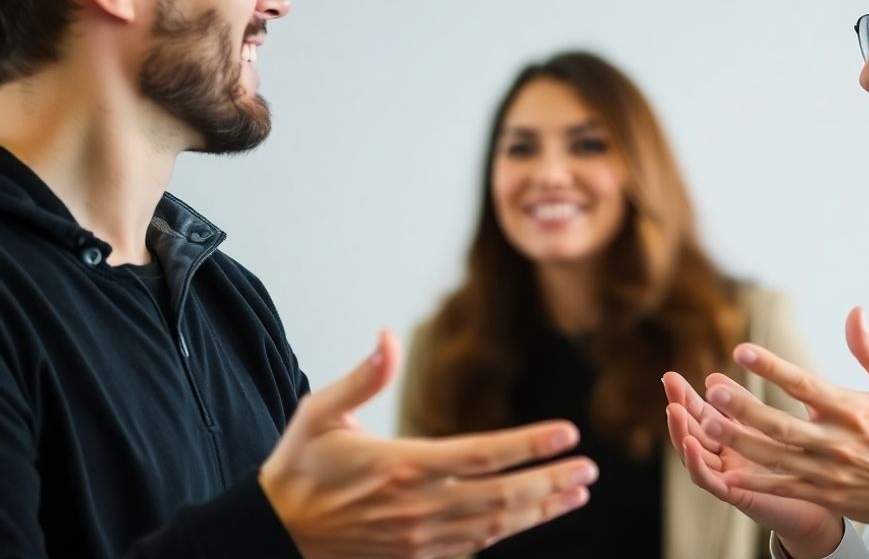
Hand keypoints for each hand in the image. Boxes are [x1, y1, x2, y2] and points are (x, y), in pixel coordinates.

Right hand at [260, 330, 597, 558]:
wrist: (272, 534)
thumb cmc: (298, 469)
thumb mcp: (318, 414)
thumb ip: (362, 378)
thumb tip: (387, 336)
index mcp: (402, 466)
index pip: (482, 454)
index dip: (530, 444)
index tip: (567, 433)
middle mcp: (419, 507)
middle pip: (502, 495)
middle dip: (551, 481)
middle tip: (589, 468)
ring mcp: (420, 538)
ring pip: (495, 525)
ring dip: (540, 509)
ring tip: (576, 492)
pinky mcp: (416, 557)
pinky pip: (474, 546)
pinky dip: (508, 531)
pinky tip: (532, 516)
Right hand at [662, 372, 843, 558]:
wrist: (821, 506)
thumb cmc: (794, 464)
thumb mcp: (765, 426)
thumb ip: (741, 404)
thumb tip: (711, 377)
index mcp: (729, 439)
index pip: (700, 414)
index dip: (685, 397)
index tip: (671, 376)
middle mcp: (723, 457)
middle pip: (692, 431)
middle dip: (678, 408)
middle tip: (669, 385)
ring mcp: (727, 477)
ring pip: (694, 455)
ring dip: (681, 433)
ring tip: (674, 410)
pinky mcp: (736, 495)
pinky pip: (710, 480)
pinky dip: (696, 463)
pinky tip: (690, 444)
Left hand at [702, 308, 868, 540]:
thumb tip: (855, 313)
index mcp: (854, 410)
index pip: (805, 385)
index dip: (772, 368)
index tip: (742, 351)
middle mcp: (838, 442)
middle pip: (781, 424)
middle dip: (744, 408)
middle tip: (713, 392)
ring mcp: (830, 472)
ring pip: (776, 457)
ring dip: (740, 442)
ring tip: (707, 425)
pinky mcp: (827, 495)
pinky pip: (785, 488)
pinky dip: (756, 483)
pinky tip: (728, 473)